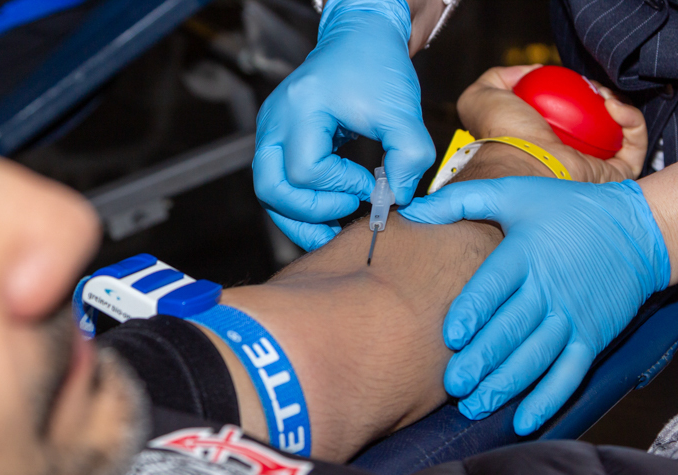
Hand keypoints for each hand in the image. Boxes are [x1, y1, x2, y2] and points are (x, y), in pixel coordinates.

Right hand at [252, 0, 435, 250]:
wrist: (360, 38)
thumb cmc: (376, 65)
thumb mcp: (402, 109)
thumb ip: (409, 155)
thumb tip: (398, 198)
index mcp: (300, 108)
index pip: (306, 170)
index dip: (340, 187)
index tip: (372, 185)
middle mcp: (275, 121)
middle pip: (271, 188)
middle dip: (310, 212)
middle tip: (347, 214)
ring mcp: (270, 132)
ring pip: (268, 193)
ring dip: (299, 219)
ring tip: (332, 233)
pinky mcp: (277, 140)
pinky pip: (278, 184)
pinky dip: (299, 206)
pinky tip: (327, 216)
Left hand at [399, 178, 670, 434]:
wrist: (640, 230)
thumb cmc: (568, 210)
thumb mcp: (514, 194)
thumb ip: (460, 200)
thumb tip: (412, 211)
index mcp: (526, 255)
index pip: (496, 287)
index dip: (474, 311)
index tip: (452, 335)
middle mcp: (549, 290)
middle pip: (511, 330)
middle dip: (481, 360)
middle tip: (452, 383)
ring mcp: (572, 318)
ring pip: (535, 358)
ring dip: (504, 385)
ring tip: (473, 405)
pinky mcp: (591, 339)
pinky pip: (568, 375)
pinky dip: (547, 400)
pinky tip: (522, 421)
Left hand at [457, 66, 647, 180]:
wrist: (517, 164)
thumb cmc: (499, 135)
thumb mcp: (481, 98)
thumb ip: (496, 78)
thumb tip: (530, 72)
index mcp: (544, 141)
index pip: (571, 115)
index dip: (579, 92)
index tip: (574, 81)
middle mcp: (570, 156)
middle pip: (600, 121)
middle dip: (603, 96)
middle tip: (593, 88)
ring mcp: (595, 168)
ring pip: (622, 131)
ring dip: (620, 104)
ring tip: (602, 94)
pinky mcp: (615, 177)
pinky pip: (636, 145)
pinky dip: (632, 120)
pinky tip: (613, 106)